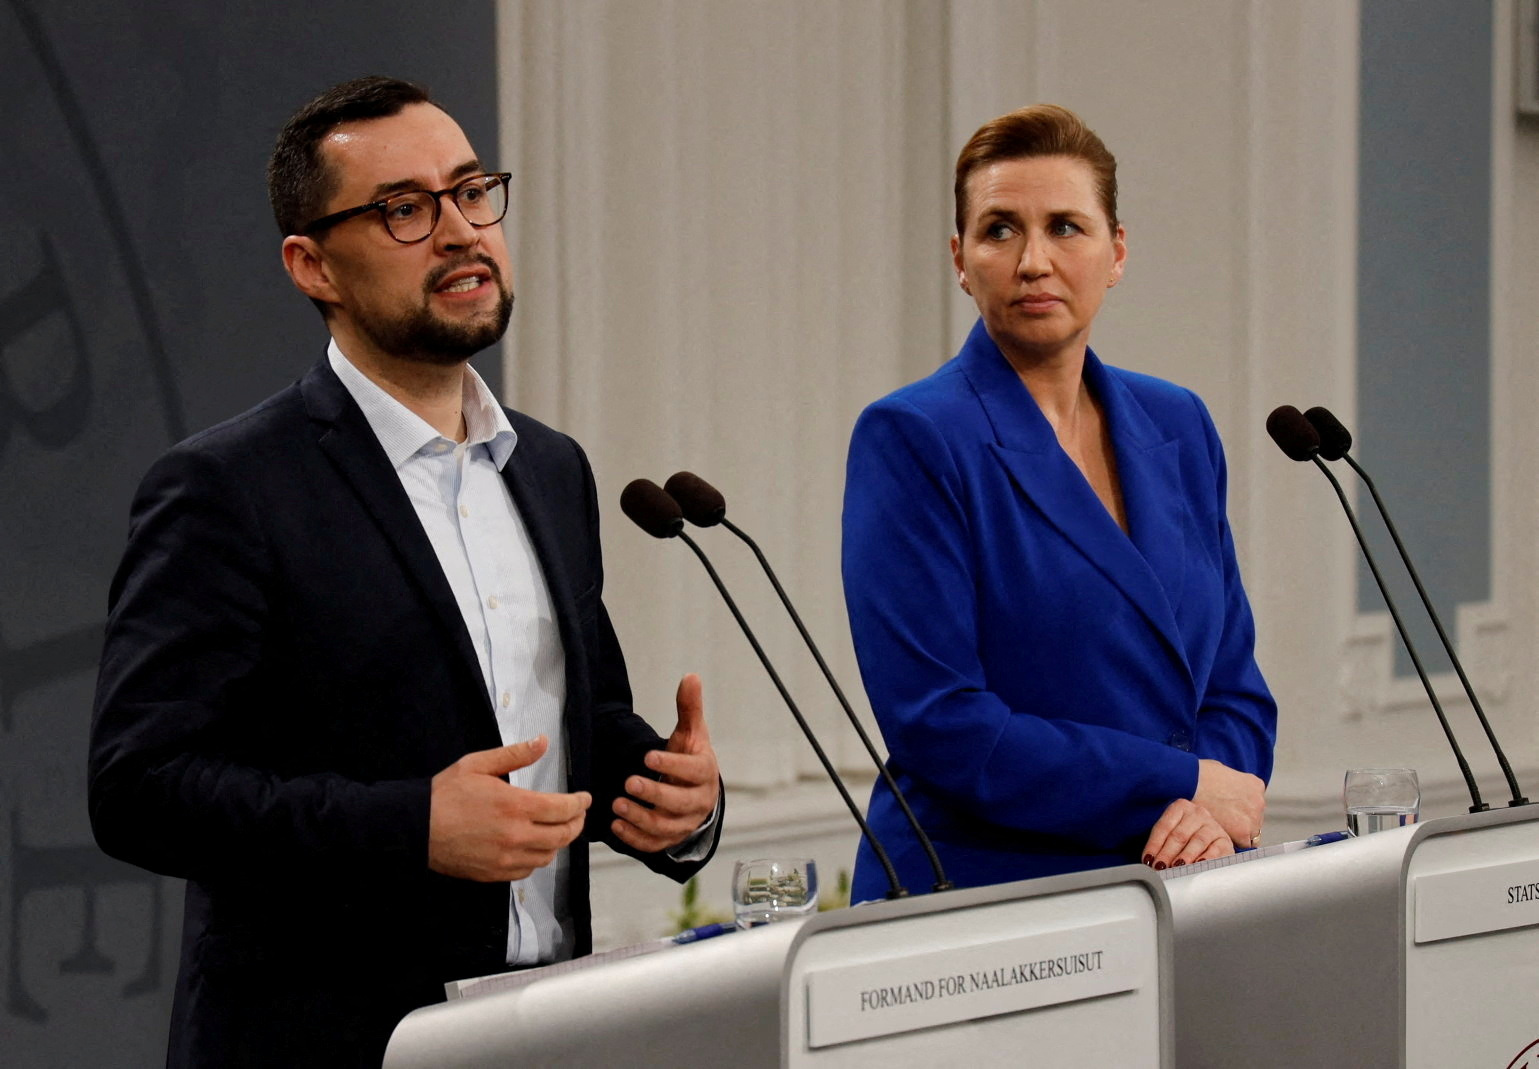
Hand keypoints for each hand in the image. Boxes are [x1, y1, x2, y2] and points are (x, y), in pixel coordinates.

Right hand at [428, 736, 590, 881]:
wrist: (416, 828)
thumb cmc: (446, 794)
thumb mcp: (479, 764)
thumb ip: (515, 754)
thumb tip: (542, 742)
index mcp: (516, 806)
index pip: (564, 809)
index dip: (580, 804)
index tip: (585, 798)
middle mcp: (516, 836)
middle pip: (564, 835)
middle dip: (577, 823)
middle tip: (578, 814)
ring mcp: (507, 859)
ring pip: (549, 855)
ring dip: (559, 842)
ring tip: (558, 828)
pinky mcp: (496, 874)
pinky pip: (529, 870)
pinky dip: (538, 857)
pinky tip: (534, 846)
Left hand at [612, 673, 720, 852]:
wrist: (697, 791)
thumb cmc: (690, 758)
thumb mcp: (691, 733)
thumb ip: (689, 708)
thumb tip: (691, 676)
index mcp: (705, 773)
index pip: (694, 771)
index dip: (672, 766)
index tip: (648, 757)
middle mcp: (699, 801)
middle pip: (680, 803)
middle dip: (655, 795)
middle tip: (629, 782)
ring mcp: (684, 823)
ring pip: (666, 826)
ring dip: (641, 818)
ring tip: (617, 804)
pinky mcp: (670, 838)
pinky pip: (654, 844)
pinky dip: (635, 838)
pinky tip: (617, 825)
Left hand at [1141, 799, 1233, 869]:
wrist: (1211, 837)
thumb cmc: (1185, 836)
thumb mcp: (1171, 833)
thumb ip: (1160, 844)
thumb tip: (1149, 861)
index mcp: (1180, 807)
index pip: (1164, 827)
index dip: (1154, 845)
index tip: (1148, 860)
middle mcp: (1198, 813)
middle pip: (1179, 835)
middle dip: (1167, 854)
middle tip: (1160, 868)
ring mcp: (1213, 826)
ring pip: (1198, 841)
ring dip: (1186, 856)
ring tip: (1177, 868)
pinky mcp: (1225, 840)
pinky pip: (1216, 850)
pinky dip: (1206, 859)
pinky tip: (1198, 866)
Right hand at [1193, 758, 1265, 846]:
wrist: (1188, 782)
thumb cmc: (1198, 775)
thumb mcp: (1223, 771)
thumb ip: (1232, 784)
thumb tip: (1227, 791)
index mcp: (1255, 785)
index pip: (1254, 805)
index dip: (1241, 810)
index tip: (1229, 811)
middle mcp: (1259, 801)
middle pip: (1254, 819)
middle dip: (1240, 821)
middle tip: (1222, 821)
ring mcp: (1253, 817)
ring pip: (1251, 834)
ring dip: (1237, 833)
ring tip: (1218, 828)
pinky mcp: (1243, 831)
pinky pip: (1243, 844)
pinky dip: (1232, 842)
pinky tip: (1218, 834)